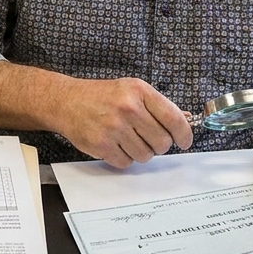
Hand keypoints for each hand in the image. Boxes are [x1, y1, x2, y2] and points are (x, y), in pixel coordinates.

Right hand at [53, 77, 192, 168]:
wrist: (67, 101)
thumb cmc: (102, 96)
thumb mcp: (132, 90)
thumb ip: (158, 106)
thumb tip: (185, 119)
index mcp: (140, 91)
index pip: (174, 119)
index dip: (184, 134)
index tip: (184, 141)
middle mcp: (128, 108)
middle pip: (162, 142)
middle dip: (158, 145)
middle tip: (147, 138)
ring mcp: (114, 127)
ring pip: (145, 156)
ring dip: (140, 152)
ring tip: (127, 139)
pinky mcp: (102, 144)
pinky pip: (126, 163)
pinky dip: (123, 158)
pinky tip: (115, 145)